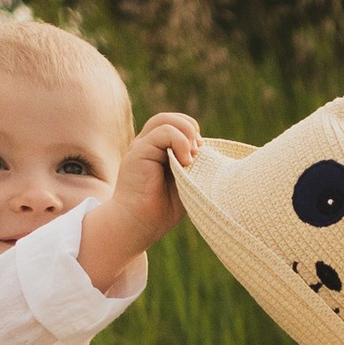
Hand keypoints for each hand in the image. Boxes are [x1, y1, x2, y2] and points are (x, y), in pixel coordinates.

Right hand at [80, 109, 201, 293]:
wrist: (138, 225)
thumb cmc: (161, 211)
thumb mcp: (185, 183)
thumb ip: (193, 164)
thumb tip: (205, 147)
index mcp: (157, 151)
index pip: (177, 125)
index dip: (193, 133)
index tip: (201, 154)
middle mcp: (147, 145)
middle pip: (171, 118)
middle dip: (191, 129)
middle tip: (199, 151)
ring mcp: (141, 147)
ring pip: (165, 120)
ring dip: (186, 133)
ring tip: (192, 155)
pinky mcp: (138, 151)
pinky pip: (162, 131)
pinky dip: (180, 141)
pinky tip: (186, 161)